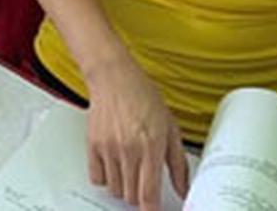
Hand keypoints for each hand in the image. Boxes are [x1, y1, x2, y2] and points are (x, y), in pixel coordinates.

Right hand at [83, 56, 188, 210]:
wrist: (115, 77)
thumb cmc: (144, 97)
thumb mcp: (171, 128)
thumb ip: (178, 163)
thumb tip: (183, 188)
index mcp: (151, 147)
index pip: (148, 193)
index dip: (151, 210)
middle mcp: (128, 150)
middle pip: (131, 195)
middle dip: (140, 197)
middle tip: (145, 186)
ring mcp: (108, 148)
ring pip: (115, 189)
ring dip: (124, 188)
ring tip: (130, 172)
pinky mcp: (92, 144)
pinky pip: (97, 177)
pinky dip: (106, 179)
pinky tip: (114, 167)